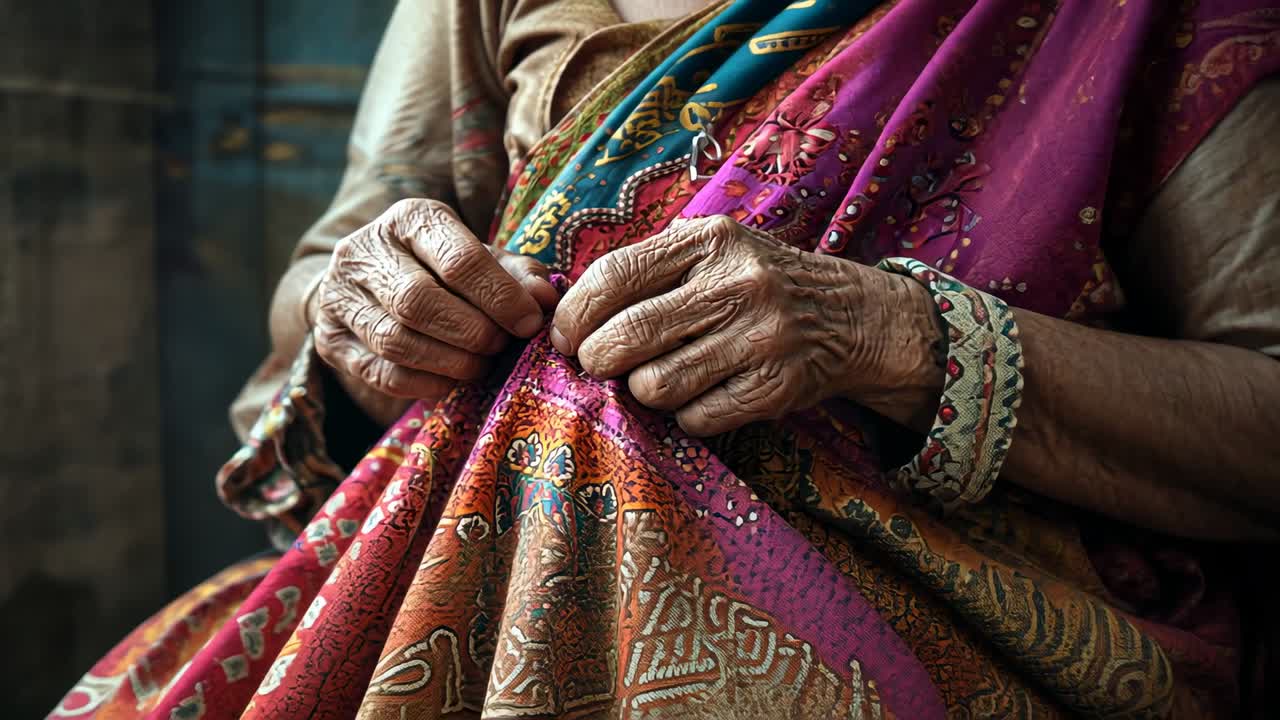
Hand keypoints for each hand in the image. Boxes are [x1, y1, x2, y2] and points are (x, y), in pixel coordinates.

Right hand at [311, 199, 557, 418]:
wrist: (367, 281)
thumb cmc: (439, 268)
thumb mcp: (479, 257)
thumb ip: (516, 273)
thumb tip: (546, 297)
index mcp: (409, 218)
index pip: (458, 258)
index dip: (500, 297)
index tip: (530, 323)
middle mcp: (364, 250)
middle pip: (419, 302)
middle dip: (471, 332)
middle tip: (501, 347)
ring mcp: (339, 295)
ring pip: (396, 341)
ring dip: (450, 362)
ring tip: (481, 366)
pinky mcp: (328, 338)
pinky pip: (379, 373)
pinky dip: (423, 383)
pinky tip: (450, 380)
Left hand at [550, 216, 942, 435]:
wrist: (850, 317)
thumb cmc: (756, 283)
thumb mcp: (711, 250)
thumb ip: (647, 268)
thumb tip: (565, 309)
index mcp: (709, 241)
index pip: (614, 276)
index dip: (574, 314)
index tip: (563, 336)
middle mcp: (736, 284)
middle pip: (626, 336)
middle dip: (596, 359)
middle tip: (598, 364)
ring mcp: (760, 338)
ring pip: (655, 385)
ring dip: (641, 390)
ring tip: (656, 377)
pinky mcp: (776, 387)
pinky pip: (695, 417)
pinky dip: (685, 414)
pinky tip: (699, 395)